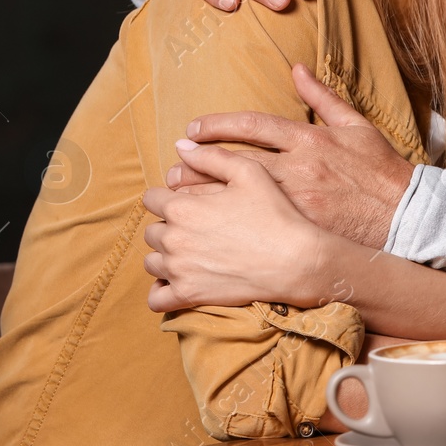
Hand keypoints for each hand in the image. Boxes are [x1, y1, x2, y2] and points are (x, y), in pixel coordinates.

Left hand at [143, 142, 327, 312]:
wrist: (294, 261)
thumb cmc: (274, 214)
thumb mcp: (249, 173)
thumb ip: (211, 157)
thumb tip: (181, 147)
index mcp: (182, 208)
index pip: (151, 198)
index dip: (167, 196)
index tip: (187, 201)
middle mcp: (173, 240)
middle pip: (152, 231)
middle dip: (168, 226)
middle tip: (197, 227)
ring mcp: (178, 271)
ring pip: (152, 262)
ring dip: (165, 256)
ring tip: (191, 252)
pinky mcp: (188, 295)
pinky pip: (156, 298)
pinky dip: (161, 290)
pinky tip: (177, 281)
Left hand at [183, 64, 415, 248]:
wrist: (405, 214)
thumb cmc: (381, 170)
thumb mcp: (356, 126)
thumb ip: (323, 97)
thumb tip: (297, 69)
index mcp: (310, 140)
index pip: (253, 126)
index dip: (218, 126)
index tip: (192, 130)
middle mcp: (300, 169)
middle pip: (236, 165)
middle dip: (199, 166)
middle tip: (172, 168)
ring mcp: (298, 203)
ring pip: (239, 199)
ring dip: (206, 198)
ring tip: (178, 201)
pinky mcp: (300, 232)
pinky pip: (254, 229)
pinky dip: (227, 228)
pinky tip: (205, 232)